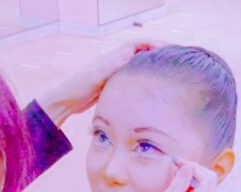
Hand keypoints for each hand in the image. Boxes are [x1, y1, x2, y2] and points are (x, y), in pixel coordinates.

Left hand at [36, 40, 163, 125]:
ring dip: (152, 65)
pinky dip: (144, 78)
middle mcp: (114, 61)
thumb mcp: (94, 76)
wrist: (65, 100)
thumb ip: (110, 65)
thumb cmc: (77, 87)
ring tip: (169, 71)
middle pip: (141, 52)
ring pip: (138, 64)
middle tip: (175, 59)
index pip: (138, 44)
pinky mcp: (113, 83)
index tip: (169, 49)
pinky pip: (133, 76)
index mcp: (112, 57)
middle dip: (157, 52)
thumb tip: (128, 52)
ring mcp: (114, 72)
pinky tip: (151, 88)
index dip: (154, 44)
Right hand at [136, 160, 216, 191]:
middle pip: (210, 180)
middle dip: (193, 170)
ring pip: (206, 186)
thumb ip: (177, 185)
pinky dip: (191, 187)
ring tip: (174, 178)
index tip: (175, 162)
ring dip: (192, 179)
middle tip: (175, 167)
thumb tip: (187, 167)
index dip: (192, 166)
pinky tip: (177, 190)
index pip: (206, 177)